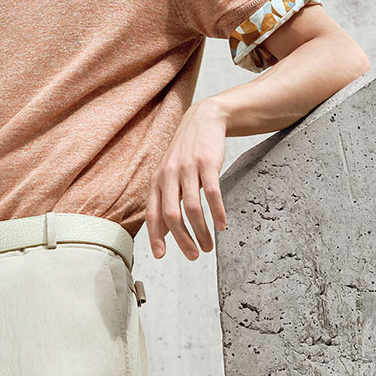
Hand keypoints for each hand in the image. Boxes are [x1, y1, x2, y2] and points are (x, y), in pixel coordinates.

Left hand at [145, 100, 228, 260]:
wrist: (204, 119)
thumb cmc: (186, 152)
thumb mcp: (169, 175)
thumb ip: (165, 201)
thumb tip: (162, 231)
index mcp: (157, 181)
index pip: (153, 214)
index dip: (155, 236)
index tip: (161, 255)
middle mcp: (169, 175)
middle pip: (172, 215)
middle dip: (183, 239)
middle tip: (194, 255)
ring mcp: (187, 169)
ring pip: (192, 208)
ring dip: (201, 231)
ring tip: (209, 245)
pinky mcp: (207, 163)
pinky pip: (212, 193)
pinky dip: (217, 212)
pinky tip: (222, 225)